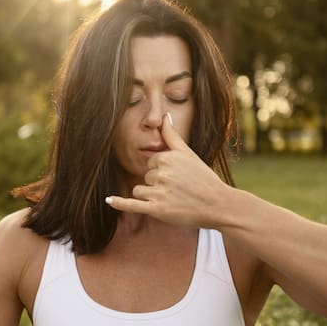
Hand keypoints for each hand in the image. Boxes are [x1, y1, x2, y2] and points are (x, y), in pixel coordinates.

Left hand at [106, 113, 229, 227]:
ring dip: (150, 197)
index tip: (178, 177)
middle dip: (158, 184)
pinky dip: (119, 203)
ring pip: (139, 191)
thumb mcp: (188, 153)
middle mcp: (161, 173)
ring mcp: (158, 192)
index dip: (163, 171)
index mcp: (167, 158)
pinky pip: (132, 205)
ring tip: (172, 200)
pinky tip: (108, 200)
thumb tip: (164, 115)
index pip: (151, 163)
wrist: (218, 204)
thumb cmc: (203, 178)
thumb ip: (172, 135)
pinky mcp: (157, 210)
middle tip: (179, 190)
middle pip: (145, 177)